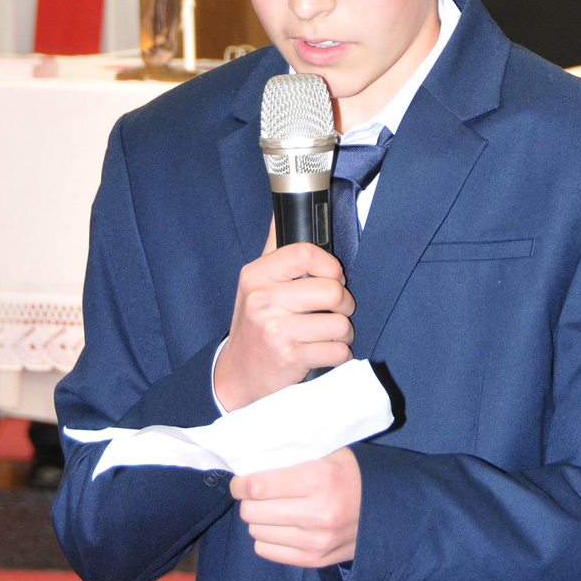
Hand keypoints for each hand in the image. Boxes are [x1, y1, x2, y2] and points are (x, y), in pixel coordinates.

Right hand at [213, 227, 354, 411]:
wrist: (237, 373)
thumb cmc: (254, 323)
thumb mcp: (255, 283)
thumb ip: (274, 247)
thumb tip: (282, 207)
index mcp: (256, 275)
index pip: (305, 253)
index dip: (330, 265)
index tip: (332, 277)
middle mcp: (262, 300)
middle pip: (332, 290)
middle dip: (344, 304)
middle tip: (333, 311)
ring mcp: (275, 331)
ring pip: (340, 323)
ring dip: (342, 332)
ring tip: (327, 334)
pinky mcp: (290, 358)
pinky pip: (338, 351)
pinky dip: (338, 354)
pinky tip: (323, 352)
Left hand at [231, 448, 360, 567]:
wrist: (386, 510)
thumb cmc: (349, 474)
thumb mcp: (327, 451)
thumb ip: (293, 450)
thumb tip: (251, 452)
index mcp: (319, 478)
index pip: (258, 486)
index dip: (241, 483)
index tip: (240, 481)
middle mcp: (318, 512)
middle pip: (252, 511)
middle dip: (248, 501)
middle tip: (255, 493)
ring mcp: (316, 540)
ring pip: (257, 531)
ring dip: (258, 519)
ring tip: (271, 508)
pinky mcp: (314, 559)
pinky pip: (266, 551)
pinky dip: (267, 537)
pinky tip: (279, 526)